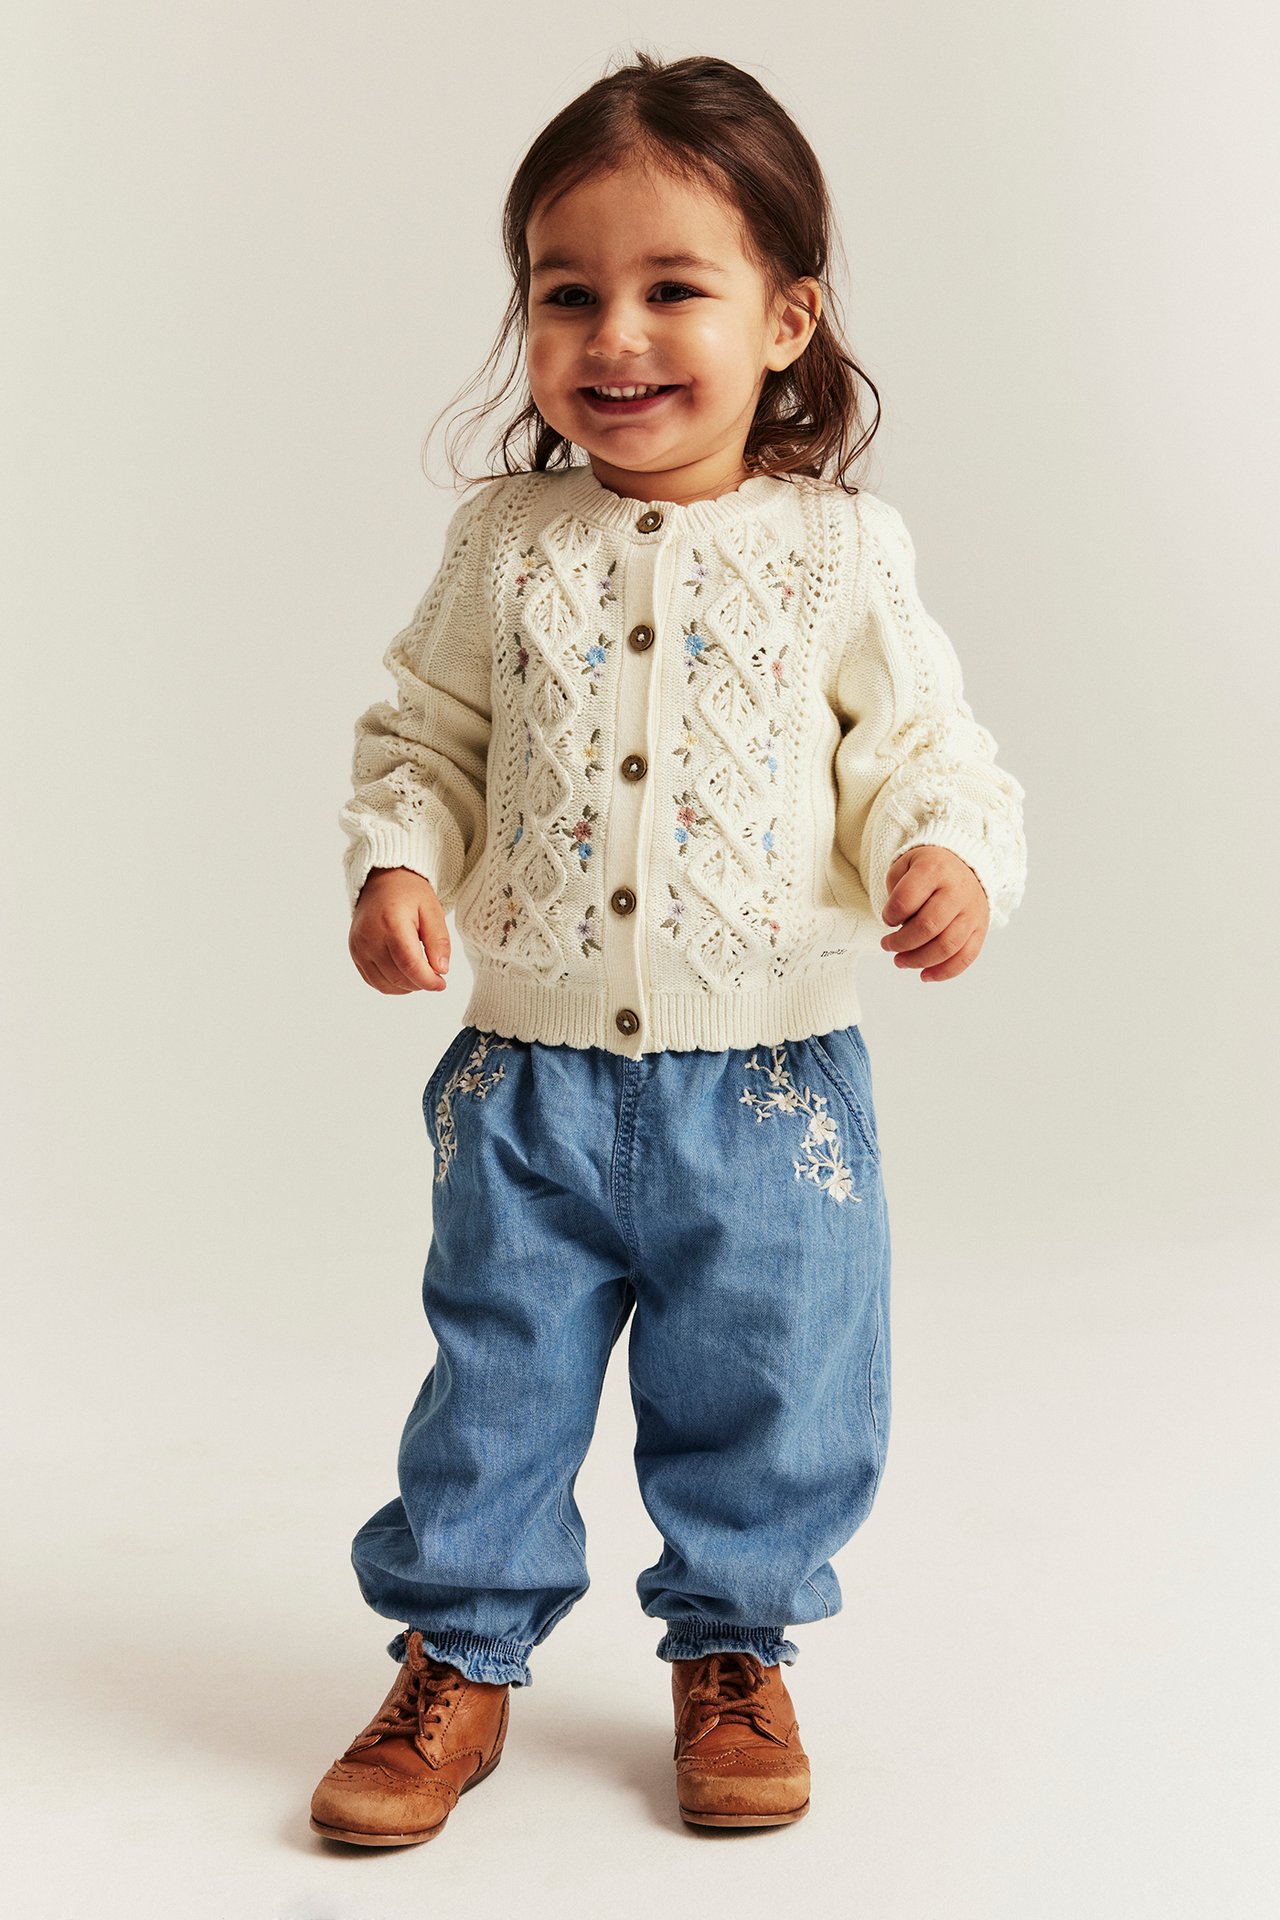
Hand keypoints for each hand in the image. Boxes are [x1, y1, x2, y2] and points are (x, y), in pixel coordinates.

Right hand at [349, 867, 450, 993]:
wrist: (382, 882)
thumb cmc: (409, 894)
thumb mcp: (432, 910)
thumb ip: (439, 941)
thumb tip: (441, 970)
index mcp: (391, 923)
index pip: (409, 964)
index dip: (427, 980)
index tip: (441, 984)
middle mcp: (370, 937)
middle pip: (398, 977)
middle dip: (420, 983)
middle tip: (435, 976)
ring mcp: (359, 947)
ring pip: (385, 984)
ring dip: (407, 987)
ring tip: (420, 973)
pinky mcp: (355, 954)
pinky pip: (373, 981)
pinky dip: (391, 985)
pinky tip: (404, 974)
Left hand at [880, 846, 989, 982]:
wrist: (964, 865)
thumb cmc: (928, 870)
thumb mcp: (905, 866)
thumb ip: (896, 891)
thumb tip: (900, 926)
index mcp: (935, 870)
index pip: (906, 899)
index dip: (890, 915)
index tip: (887, 919)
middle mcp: (957, 890)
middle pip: (928, 926)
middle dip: (901, 942)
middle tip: (887, 945)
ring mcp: (972, 911)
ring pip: (947, 946)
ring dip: (918, 960)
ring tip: (900, 961)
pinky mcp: (981, 928)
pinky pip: (966, 957)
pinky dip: (944, 972)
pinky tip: (925, 975)